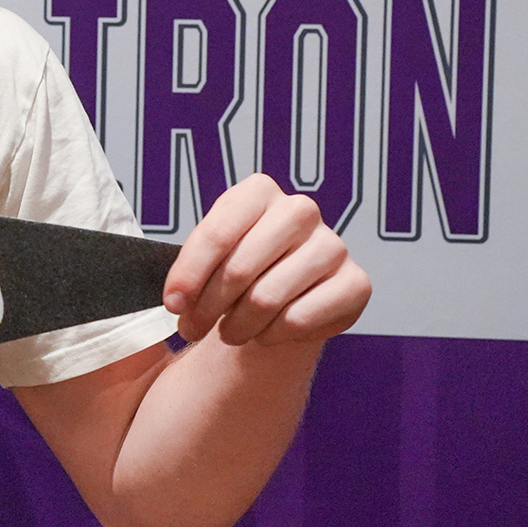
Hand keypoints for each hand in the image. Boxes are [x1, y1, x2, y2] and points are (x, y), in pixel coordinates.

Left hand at [163, 174, 369, 346]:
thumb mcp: (205, 260)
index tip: (172, 305)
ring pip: (266, 299)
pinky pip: (300, 318)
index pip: (216, 234)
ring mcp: (332, 245)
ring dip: (237, 327)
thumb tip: (175, 299)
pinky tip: (266, 332)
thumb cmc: (236, 271)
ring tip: (228, 333)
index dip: (188, 275)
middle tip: (192, 328)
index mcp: (258, 191)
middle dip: (207, 308)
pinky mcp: (355, 282)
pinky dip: (273, 334)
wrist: (281, 296)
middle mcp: (299, 210)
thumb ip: (186, 273)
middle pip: (239, 269)